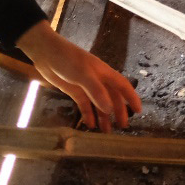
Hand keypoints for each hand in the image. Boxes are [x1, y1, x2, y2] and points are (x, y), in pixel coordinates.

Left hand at [15, 22, 141, 131]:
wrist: (45, 53)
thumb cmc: (67, 59)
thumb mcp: (83, 74)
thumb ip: (96, 91)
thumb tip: (110, 109)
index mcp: (104, 73)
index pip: (123, 86)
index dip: (131, 98)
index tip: (138, 111)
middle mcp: (98, 80)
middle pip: (112, 97)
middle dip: (118, 111)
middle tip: (121, 127)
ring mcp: (85, 85)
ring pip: (98, 103)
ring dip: (103, 116)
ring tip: (106, 131)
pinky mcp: (74, 90)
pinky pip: (84, 104)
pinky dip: (88, 114)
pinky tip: (89, 125)